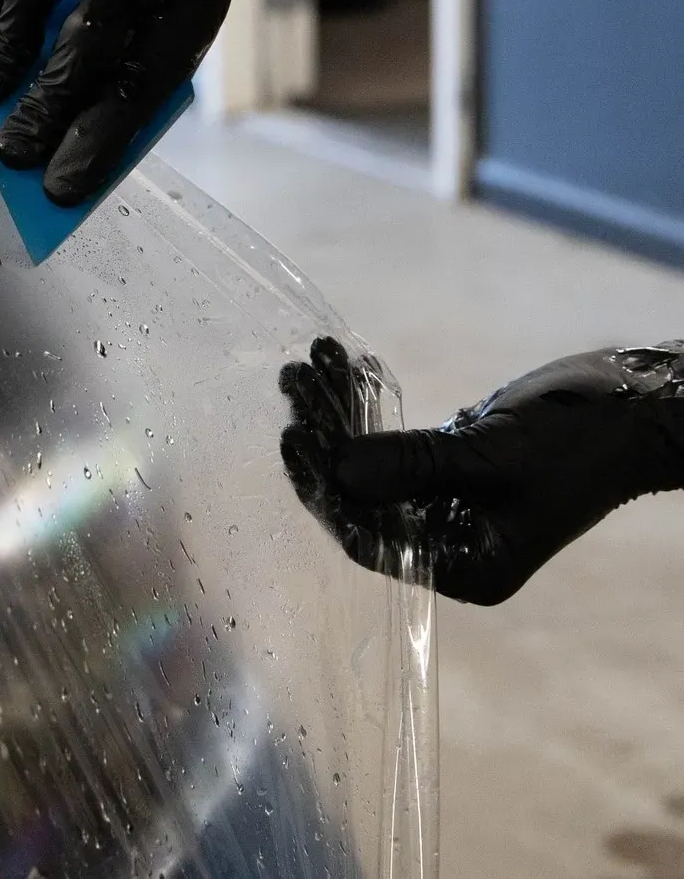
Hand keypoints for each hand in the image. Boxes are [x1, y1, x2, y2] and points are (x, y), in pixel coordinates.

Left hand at [280, 336, 683, 605]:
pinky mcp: (451, 460)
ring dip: (337, 412)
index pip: (371, 539)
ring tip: (306, 362)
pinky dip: (367, 403)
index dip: (326, 492)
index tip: (294, 439)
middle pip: (363, 496)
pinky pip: (395, 437)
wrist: (635, 407)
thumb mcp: (491, 457)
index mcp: (464, 566)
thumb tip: (337, 473)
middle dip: (324, 440)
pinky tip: (339, 363)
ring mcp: (448, 499)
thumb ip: (413, 467)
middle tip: (292, 384)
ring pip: (373, 460)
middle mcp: (449, 539)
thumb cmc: (577, 443)